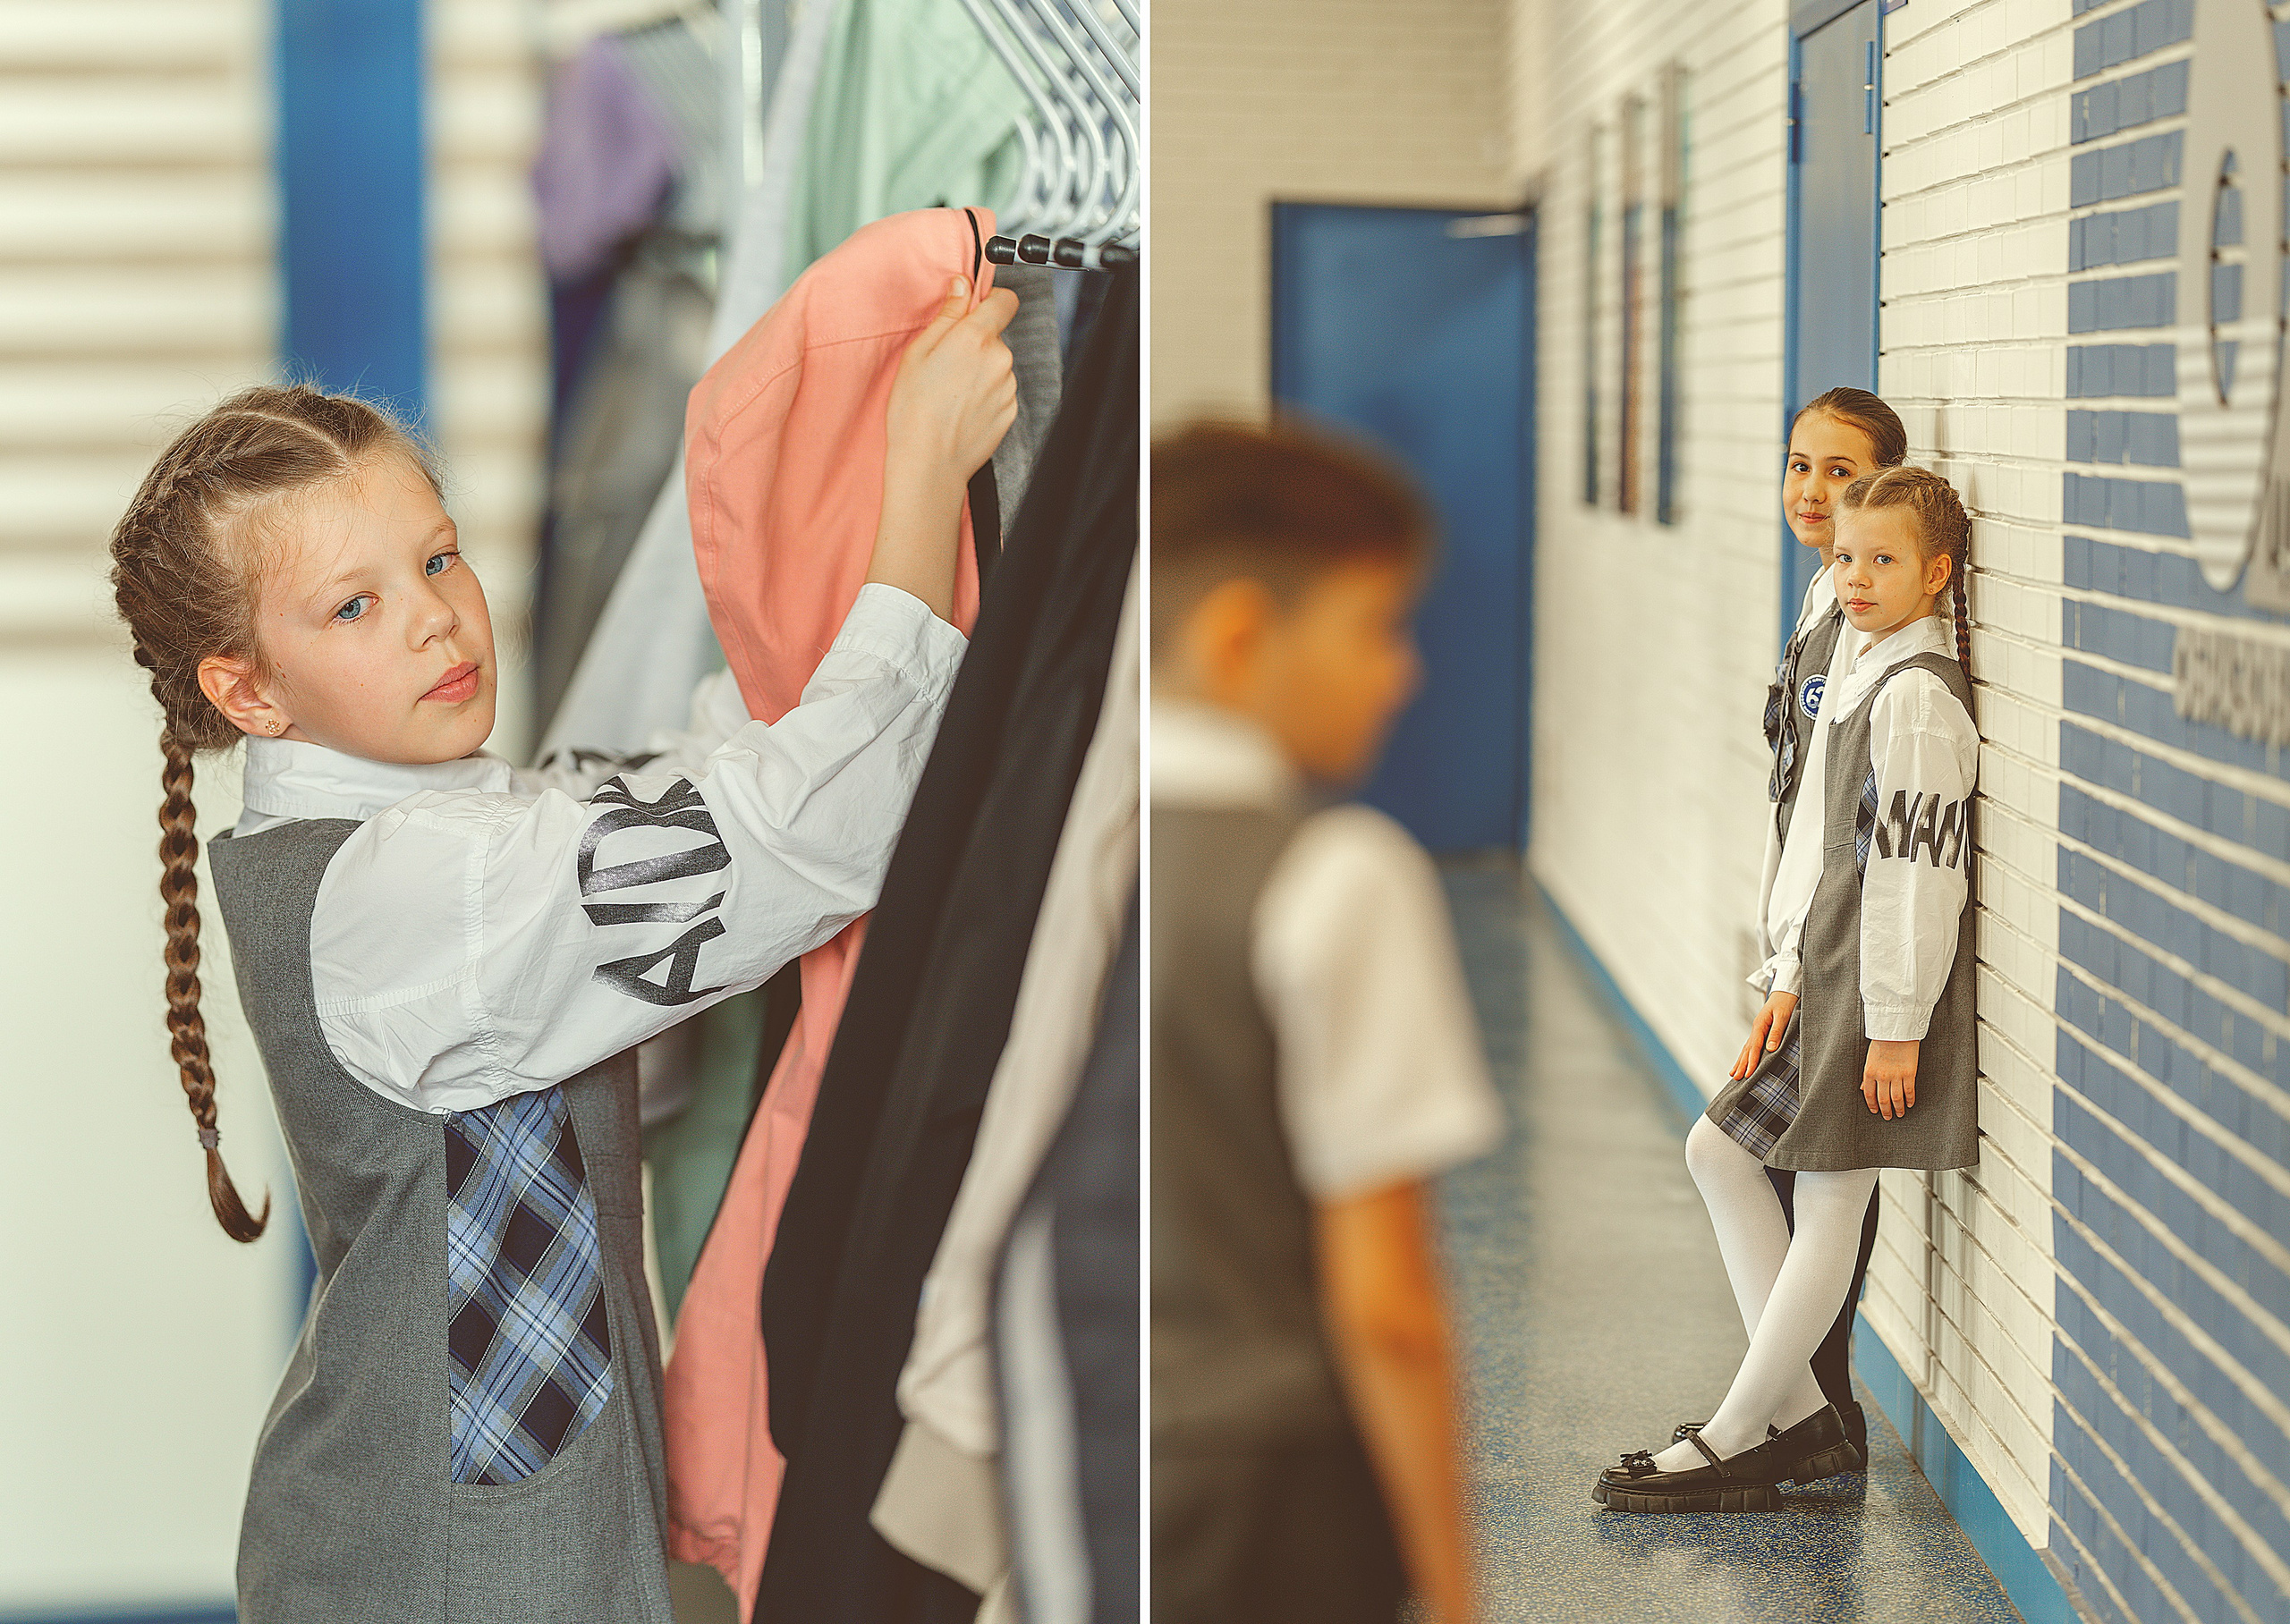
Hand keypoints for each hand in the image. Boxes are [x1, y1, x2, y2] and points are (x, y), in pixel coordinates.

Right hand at [884, 275, 1018, 494]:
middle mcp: (1000, 359)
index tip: (976, 310)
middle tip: (945, 365)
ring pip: (997, 365)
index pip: (1006, 300)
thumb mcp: (918, 352)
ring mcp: (1008, 387)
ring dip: (980, 371)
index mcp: (976, 338)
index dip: (991, 301)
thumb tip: (962, 285)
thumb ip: (947, 315)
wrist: (929, 461)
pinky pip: (1000, 391)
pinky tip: (961, 409)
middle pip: (995, 337)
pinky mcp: (1011, 411)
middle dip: (975, 344)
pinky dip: (984, 395)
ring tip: (950, 393)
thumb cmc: (914, 409)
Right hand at [1730, 990, 1797, 1079]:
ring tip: (1734, 1074)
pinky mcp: (1761, 1031)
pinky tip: (1743, 1061)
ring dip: (1741, 1062)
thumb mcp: (1783, 1016)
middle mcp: (1756, 1028)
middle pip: (1747, 1050)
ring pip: (1746, 1048)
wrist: (1785, 991)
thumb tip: (1770, 1048)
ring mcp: (1757, 1030)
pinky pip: (1751, 1045)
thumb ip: (1777, 1032)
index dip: (1752, 1062)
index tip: (1748, 1074)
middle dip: (1742, 1065)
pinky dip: (1746, 1055)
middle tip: (1736, 1078)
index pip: (1754, 1047)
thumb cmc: (1786, 1003)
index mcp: (1760, 1025)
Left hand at [1863, 1039, 1917, 1117]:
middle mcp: (1882, 1076)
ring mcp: (1896, 1076)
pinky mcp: (1909, 1073)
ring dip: (1898, 1108)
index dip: (1872, 1105)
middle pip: (1883, 1100)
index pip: (1869, 1094)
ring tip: (1900, 1114)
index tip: (1875, 1111)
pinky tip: (1910, 1104)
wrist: (1896, 1031)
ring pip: (1896, 1098)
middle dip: (1886, 1111)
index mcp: (1869, 1072)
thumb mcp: (1869, 1059)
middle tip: (1888, 1117)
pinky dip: (1909, 1099)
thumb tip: (1862, 1088)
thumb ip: (1867, 1075)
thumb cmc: (1881, 1042)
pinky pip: (1909, 1091)